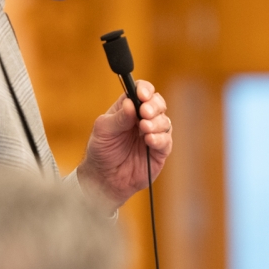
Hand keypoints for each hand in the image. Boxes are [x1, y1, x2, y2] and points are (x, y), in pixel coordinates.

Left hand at [77, 80, 171, 210]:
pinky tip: (149, 140)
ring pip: (164, 121)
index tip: (142, 94)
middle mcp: (143, 118)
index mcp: (129, 109)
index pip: (141, 92)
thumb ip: (118, 117)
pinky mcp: (159, 150)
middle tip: (144, 112)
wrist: (105, 178)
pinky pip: (166, 141)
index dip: (145, 90)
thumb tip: (131, 103)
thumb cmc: (102, 151)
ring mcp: (153, 133)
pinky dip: (159, 138)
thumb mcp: (103, 130)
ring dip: (156, 122)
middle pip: (158, 103)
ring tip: (144, 128)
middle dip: (154, 105)